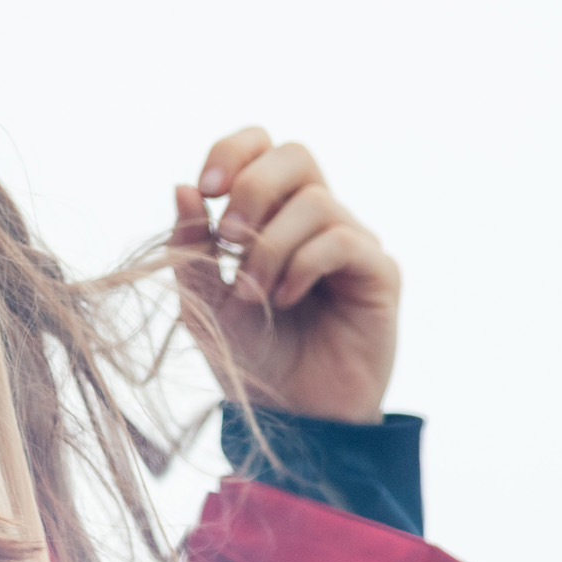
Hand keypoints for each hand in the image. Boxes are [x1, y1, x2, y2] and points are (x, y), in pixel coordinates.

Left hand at [173, 128, 399, 423]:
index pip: (262, 147)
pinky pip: (343, 241)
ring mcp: (352, 243)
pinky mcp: (378, 273)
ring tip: (253, 294)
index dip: (233, 152)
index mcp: (272, 213)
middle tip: (229, 239)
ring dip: (271, 246)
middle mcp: (316, 219)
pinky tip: (285, 300)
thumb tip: (183, 186)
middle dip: (254, 188)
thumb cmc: (250, 355)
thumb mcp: (203, 300)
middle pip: (296, 154)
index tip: (207, 189)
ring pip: (316, 202)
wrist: (291, 415)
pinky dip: (303, 265)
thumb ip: (191, 245)